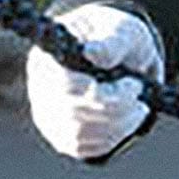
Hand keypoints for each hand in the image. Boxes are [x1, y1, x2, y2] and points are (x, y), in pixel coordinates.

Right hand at [26, 3, 162, 159]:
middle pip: (73, 112)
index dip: (101, 92)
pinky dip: (111, 136)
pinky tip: (126, 119)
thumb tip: (93, 53)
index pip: (64, 85)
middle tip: (140, 94)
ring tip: (138, 106)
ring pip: (79, 134)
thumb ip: (111, 41)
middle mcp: (38, 88)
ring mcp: (46, 114)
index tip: (133, 84)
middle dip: (117, 108)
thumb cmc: (117, 37)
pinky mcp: (59, 134)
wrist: (117, 54)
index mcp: (46, 56)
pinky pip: (83, 147)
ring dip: (118, 124)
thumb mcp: (122, 31)